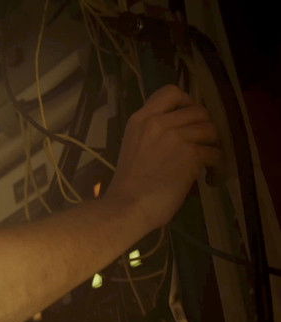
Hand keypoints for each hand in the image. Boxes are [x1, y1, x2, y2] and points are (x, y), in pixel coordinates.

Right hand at [105, 84, 221, 229]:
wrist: (127, 206)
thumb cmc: (127, 184)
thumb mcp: (133, 146)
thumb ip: (152, 133)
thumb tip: (179, 132)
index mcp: (140, 119)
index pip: (170, 92)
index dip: (187, 101)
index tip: (188, 117)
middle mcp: (158, 122)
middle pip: (198, 110)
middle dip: (204, 127)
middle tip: (202, 143)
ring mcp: (176, 137)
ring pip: (210, 130)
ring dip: (212, 146)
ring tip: (207, 163)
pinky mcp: (191, 154)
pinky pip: (215, 153)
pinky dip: (216, 167)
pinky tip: (209, 178)